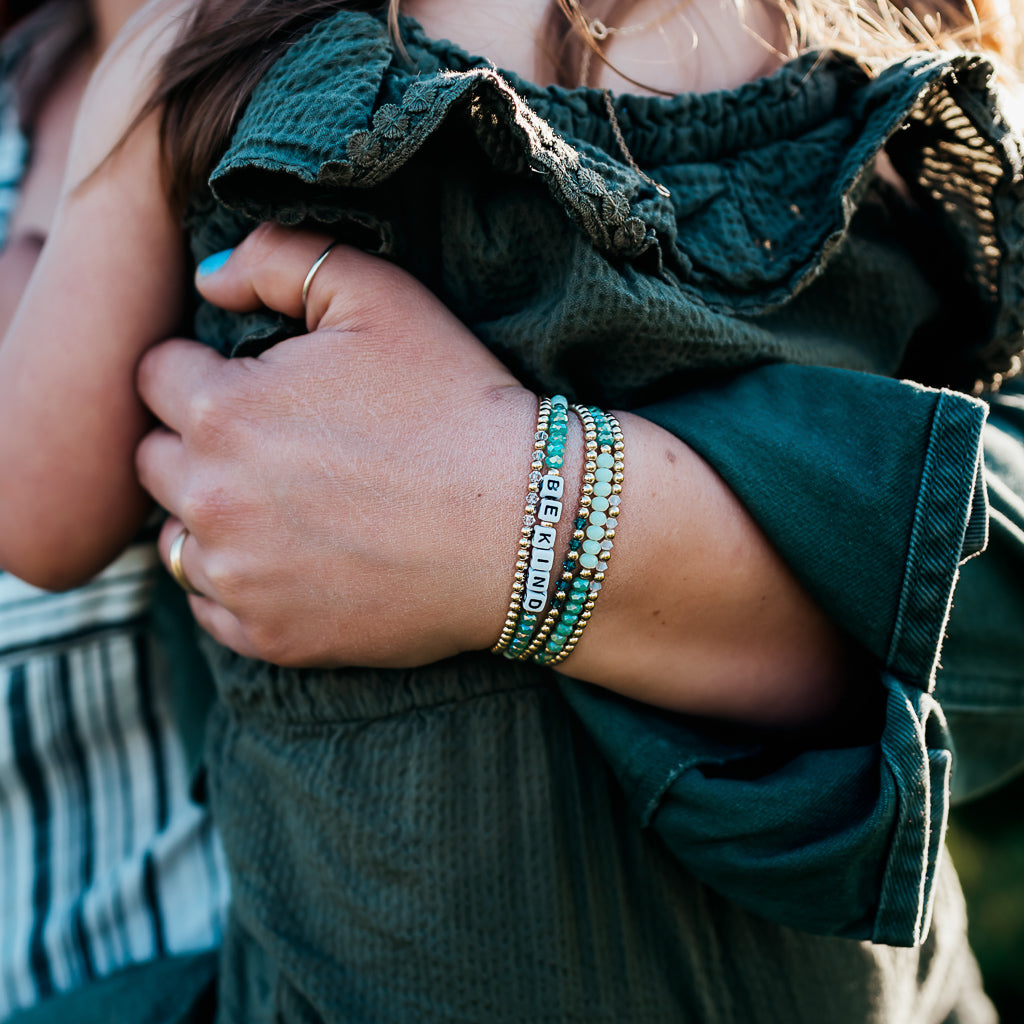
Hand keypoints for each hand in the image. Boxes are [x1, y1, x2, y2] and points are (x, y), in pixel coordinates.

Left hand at [136, 224, 535, 666]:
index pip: (156, 376)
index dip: (203, 370)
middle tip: (273, 443)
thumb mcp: (379, 296)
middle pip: (155, 460)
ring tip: (285, 504)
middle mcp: (212, 500)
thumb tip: (207, 280)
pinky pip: (210, 606)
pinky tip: (294, 560)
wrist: (526, 525)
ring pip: (175, 536)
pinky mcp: (271, 637)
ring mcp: (240, 578)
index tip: (253, 383)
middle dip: (197, 442)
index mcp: (224, 410)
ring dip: (210, 515)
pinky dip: (237, 582)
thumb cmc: (457, 404)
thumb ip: (278, 259)